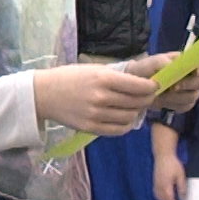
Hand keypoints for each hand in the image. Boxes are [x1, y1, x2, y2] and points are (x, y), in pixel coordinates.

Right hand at [32, 64, 159, 136]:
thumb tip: (144, 82)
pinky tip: (124, 118)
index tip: (154, 86)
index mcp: (104, 79)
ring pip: (130, 117)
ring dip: (136, 112)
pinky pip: (118, 130)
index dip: (151, 87)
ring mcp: (96, 115)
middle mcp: (101, 97)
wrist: (44, 94)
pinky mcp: (91, 128)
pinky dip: (126, 124)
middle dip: (147, 99)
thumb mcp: (95, 69)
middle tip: (147, 96)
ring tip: (133, 106)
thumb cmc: (71, 77)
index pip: (139, 86)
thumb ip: (118, 77)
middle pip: (137, 102)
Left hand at [124, 53, 198, 112]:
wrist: (137, 88)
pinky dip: (175, 105)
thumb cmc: (144, 71)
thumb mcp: (149, 64)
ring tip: (161, 95)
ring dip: (177, 97)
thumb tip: (173, 66)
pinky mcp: (185, 103)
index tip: (195, 72)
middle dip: (188, 85)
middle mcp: (191, 75)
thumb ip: (161, 62)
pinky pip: (186, 106)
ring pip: (193, 96)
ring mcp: (189, 90)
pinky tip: (164, 102)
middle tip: (173, 87)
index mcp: (184, 61)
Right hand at [153, 151, 185, 199]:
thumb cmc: (173, 164)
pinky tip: (165, 198)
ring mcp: (155, 184)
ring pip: (159, 198)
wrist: (163, 155)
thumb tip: (183, 197)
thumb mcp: (180, 175)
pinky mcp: (155, 182)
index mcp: (166, 186)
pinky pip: (157, 194)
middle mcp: (159, 187)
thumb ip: (182, 187)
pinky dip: (161, 198)